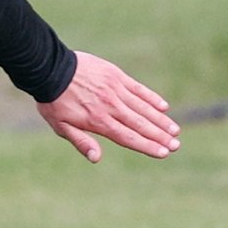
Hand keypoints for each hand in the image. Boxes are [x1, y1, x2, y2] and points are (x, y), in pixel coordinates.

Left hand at [36, 51, 179, 162]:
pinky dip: (151, 98)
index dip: (147, 146)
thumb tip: (97, 158)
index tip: (163, 153)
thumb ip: (81, 142)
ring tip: (175, 130)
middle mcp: (111, 107)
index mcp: (98, 122)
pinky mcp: (116, 76)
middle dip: (160, 136)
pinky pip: (138, 89)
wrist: (50, 69)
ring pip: (143, 108)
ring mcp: (115, 90)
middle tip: (177, 145)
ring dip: (160, 120)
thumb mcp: (61, 126)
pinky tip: (163, 107)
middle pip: (140, 124)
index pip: (128, 137)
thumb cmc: (53, 101)